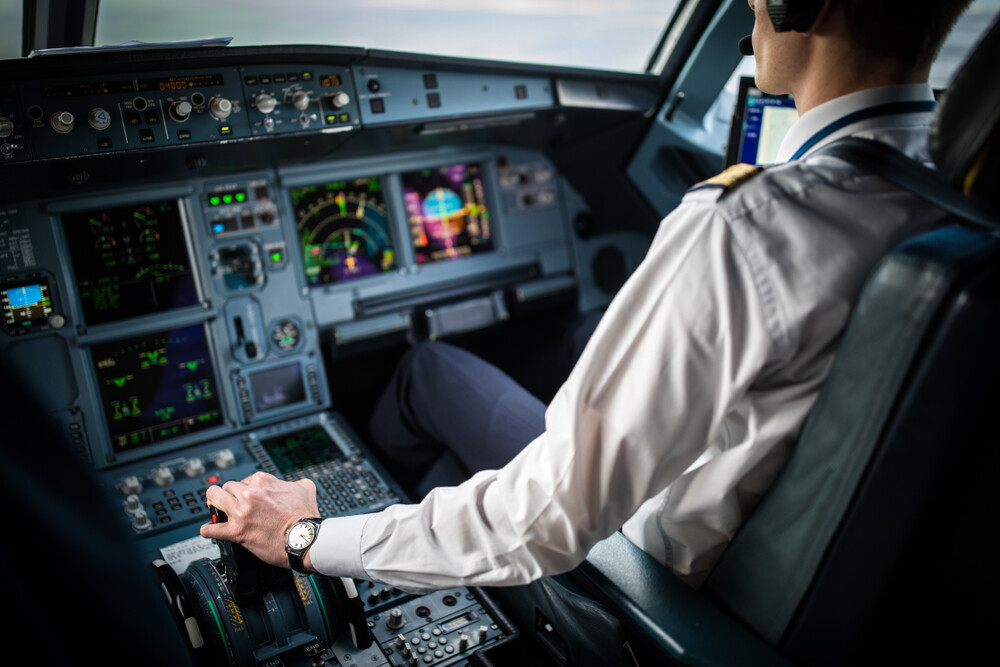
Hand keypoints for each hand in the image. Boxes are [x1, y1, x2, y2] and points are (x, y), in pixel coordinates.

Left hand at [200, 472, 319, 569]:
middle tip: (230, 502)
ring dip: (213, 504)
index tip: (247, 497)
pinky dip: (209, 530)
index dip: (245, 488)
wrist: (304, 539)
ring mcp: (241, 512)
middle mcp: (249, 494)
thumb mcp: (305, 488)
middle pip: (226, 487)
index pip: (244, 479)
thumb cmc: (305, 517)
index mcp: (263, 481)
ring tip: (214, 509)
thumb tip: (293, 485)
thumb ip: (295, 482)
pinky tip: (210, 530)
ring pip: (213, 499)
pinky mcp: (236, 531)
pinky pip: (211, 529)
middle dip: (228, 494)